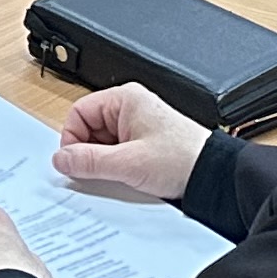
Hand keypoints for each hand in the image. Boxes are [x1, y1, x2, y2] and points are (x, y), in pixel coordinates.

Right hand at [50, 81, 207, 205]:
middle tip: (94, 174)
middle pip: (89, 128)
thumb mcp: (128, 163)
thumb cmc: (183, 159)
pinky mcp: (144, 144)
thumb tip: (61, 159)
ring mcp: (137, 126)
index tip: (73, 162)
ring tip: (118, 176)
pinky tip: (126, 179)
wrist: (215, 176)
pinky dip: (116, 167)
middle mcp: (130, 108)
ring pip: (103, 143)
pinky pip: (117, 153)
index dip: (72, 138)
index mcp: (125, 99)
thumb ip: (90, 161)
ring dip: (104, 162)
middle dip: (89, 153)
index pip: (79, 113)